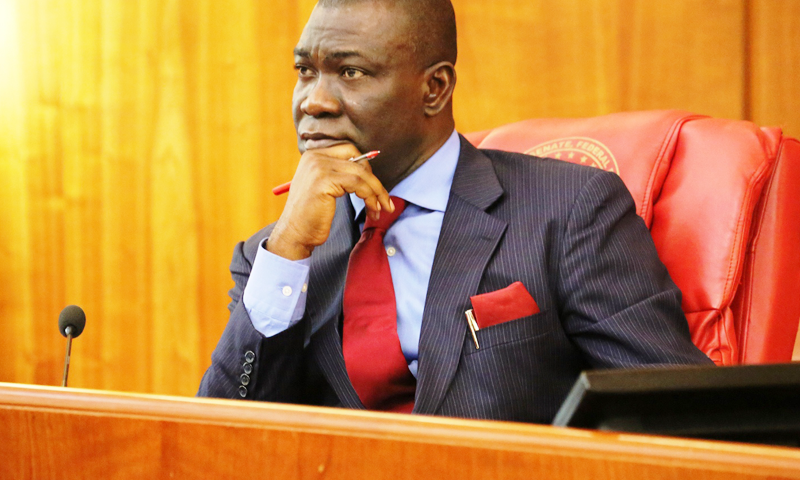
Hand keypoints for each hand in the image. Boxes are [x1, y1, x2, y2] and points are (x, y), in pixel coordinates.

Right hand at [268, 144, 393, 259]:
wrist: (295, 234)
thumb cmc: (311, 216)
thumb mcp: (324, 188)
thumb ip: (339, 174)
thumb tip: (369, 173)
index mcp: (314, 156)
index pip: (350, 151)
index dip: (366, 168)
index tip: (375, 187)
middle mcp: (315, 157)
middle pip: (358, 161)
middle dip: (375, 182)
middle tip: (384, 201)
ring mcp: (319, 167)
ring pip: (361, 174)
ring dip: (376, 193)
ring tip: (379, 210)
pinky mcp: (324, 180)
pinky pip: (358, 184)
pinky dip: (370, 198)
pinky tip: (371, 210)